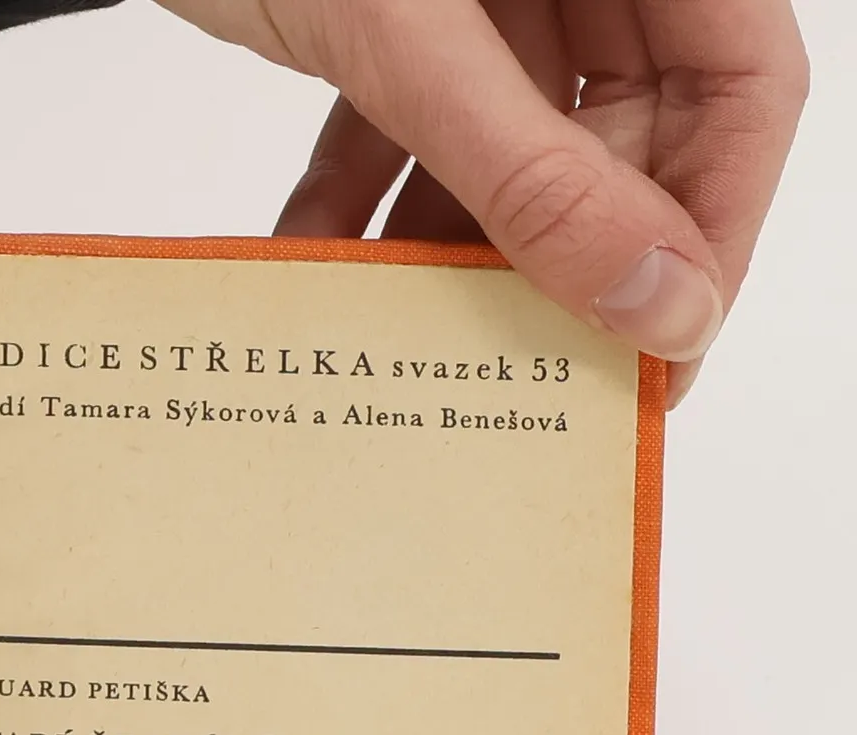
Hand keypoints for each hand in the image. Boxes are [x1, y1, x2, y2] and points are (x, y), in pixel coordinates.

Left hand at [159, 0, 808, 402]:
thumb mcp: (416, 42)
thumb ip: (534, 174)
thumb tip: (654, 300)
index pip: (742, 87)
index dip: (713, 226)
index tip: (656, 353)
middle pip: (628, 140)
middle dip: (569, 264)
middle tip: (521, 381)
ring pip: (511, 158)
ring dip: (453, 255)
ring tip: (411, 345)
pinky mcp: (394, 22)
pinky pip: (404, 136)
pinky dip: (358, 208)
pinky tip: (309, 267)